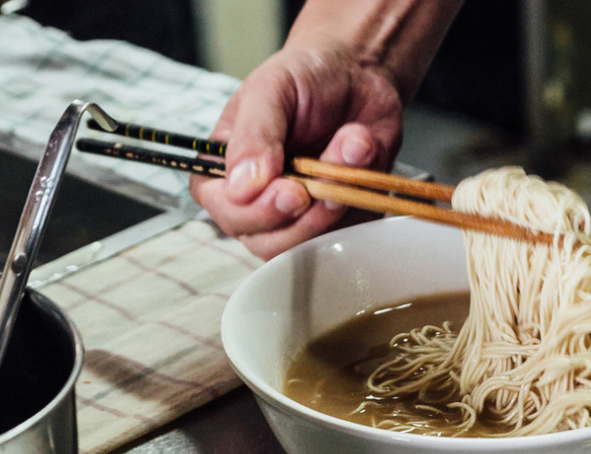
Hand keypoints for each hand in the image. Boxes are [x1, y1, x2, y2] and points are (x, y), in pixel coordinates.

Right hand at [191, 44, 404, 258]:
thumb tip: (240, 187)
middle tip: (326, 177)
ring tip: (351, 148)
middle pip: (267, 242)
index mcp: (225, 169)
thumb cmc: (304, 77)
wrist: (357, 73)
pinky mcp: (338, 218)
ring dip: (337, 199)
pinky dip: (363, 195)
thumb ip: (253, 135)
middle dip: (305, 216)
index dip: (257, 212)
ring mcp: (299, 214)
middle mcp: (257, 200)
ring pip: (311, 243)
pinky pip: (352, 230)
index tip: (292, 191)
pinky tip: (365, 154)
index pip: (226, 212)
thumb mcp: (271, 90)